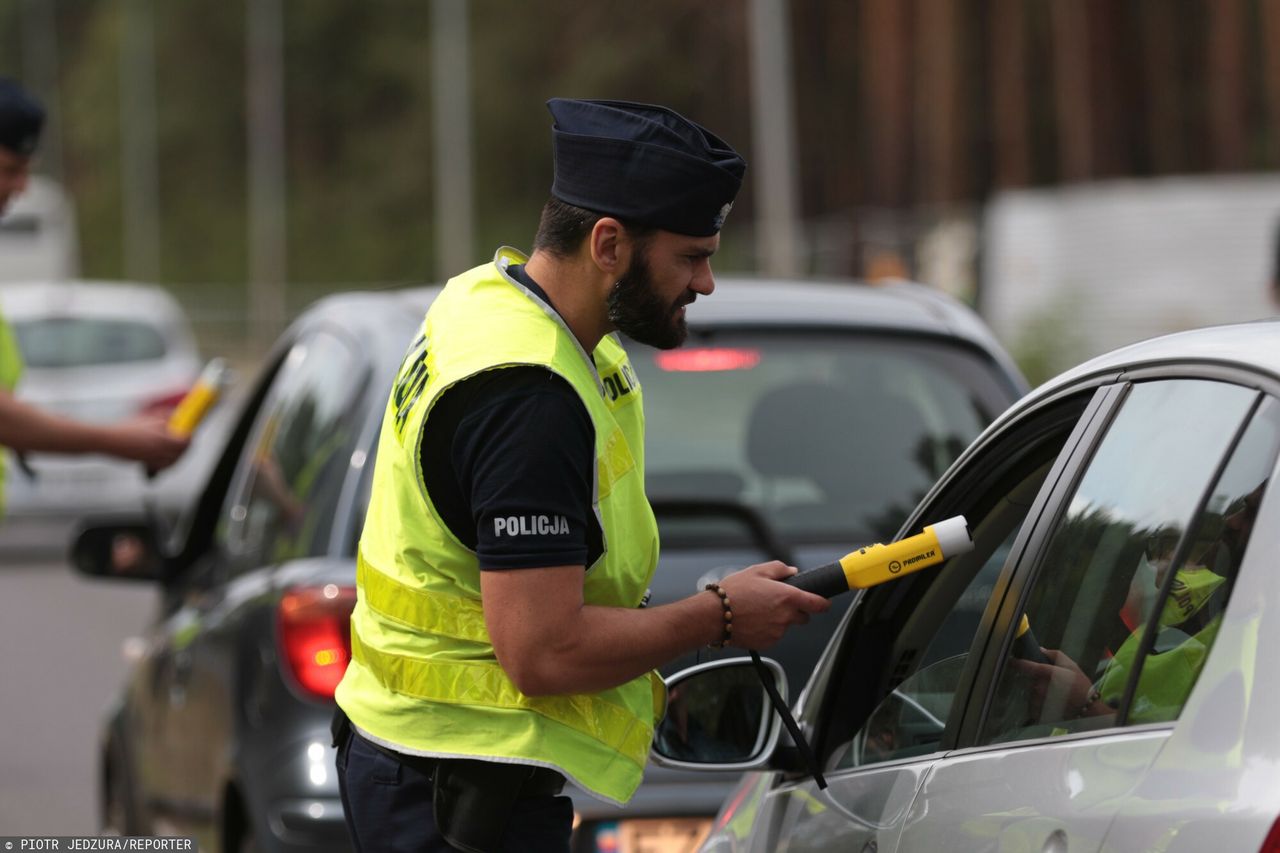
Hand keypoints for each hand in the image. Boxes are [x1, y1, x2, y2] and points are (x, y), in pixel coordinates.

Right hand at [109, 415, 190, 470]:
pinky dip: (168, 463)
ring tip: (179, 450)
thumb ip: (165, 415)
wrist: (108, 440)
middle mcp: (160, 451)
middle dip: (186, 447)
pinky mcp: (146, 463)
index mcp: (162, 438)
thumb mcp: (148, 417)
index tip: (190, 433)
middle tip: (186, 441)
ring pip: (174, 461)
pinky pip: (163, 466)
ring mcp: (153, 459)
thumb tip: (176, 414)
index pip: (185, 441)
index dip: (190, 437)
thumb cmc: (125, 429)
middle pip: (182, 453)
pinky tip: (168, 459)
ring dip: (179, 455)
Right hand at [716, 561, 830, 649]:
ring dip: (779, 620)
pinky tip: (753, 621)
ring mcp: (777, 632)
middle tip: (777, 603)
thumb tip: (792, 571)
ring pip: (786, 626)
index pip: (818, 604)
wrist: (713, 616)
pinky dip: (768, 630)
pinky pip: (774, 635)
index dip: (823, 603)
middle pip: (803, 617)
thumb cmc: (733, 592)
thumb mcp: (756, 571)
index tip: (822, 603)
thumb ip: (779, 569)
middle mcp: (786, 616)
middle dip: (796, 611)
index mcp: (788, 597)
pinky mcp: (767, 643)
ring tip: (758, 611)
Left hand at [1008, 647, 1094, 719]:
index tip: (1011, 660)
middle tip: (1054, 685)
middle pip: (1032, 680)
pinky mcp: (1039, 712)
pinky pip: (1034, 706)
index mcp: (1047, 673)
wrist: (1087, 709)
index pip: (1026, 666)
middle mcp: (1040, 687)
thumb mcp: (1071, 665)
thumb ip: (1055, 655)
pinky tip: (1052, 705)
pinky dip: (1040, 706)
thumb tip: (1040, 649)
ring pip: (1033, 693)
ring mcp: (1038, 701)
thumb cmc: (1081, 685)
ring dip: (1040, 694)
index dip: (1017, 663)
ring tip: (1056, 696)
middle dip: (1039, 681)